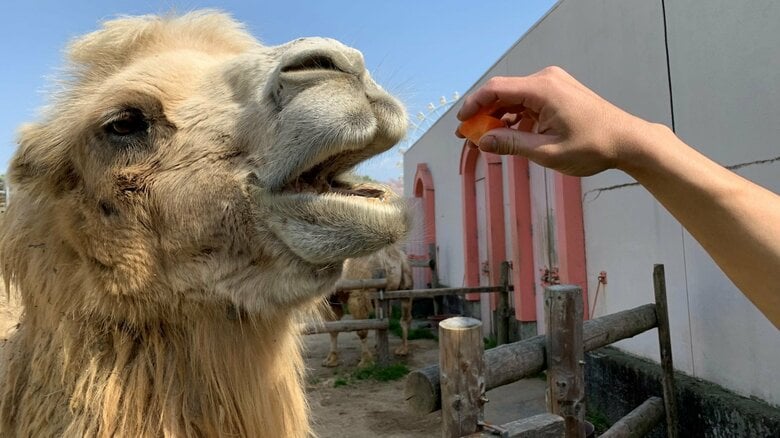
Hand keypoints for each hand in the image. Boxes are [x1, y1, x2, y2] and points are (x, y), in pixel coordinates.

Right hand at [456, 67, 646, 176]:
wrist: (627, 140)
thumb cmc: (592, 147)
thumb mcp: (547, 152)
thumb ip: (511, 144)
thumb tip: (482, 141)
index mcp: (542, 90)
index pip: (496, 89)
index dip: (473, 105)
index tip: (460, 123)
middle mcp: (546, 79)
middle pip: (502, 91)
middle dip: (482, 113)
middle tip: (467, 135)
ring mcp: (553, 84)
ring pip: (514, 96)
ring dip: (498, 115)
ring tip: (485, 138)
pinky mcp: (558, 91)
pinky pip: (527, 100)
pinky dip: (514, 115)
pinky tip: (508, 133)